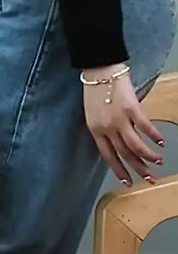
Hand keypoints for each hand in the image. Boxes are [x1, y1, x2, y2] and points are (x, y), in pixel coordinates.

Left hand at [83, 65, 164, 186]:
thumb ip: (104, 129)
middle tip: (150, 178)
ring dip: (148, 156)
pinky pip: (145, 127)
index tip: (129, 182)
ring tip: (158, 161)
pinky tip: (161, 142)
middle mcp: (106, 127)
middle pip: (124, 153)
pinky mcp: (131, 108)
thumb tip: (119, 143)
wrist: (99, 70)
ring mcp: (119, 118)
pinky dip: (154, 136)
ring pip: (135, 145)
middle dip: (139, 168)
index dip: (119, 170)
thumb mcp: (92, 114)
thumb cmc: (95, 90)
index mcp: (95, 130)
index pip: (108, 156)